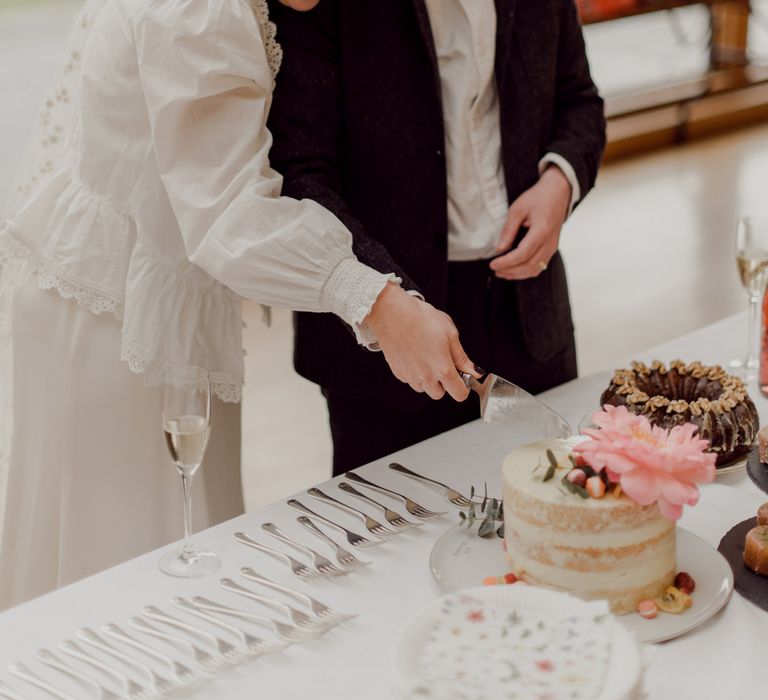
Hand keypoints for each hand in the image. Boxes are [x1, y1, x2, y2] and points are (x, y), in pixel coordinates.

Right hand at [364, 284, 478, 400]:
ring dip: (427, 379)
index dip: (464, 386)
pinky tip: (414, 355)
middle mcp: (425, 377)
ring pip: (423, 388)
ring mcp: (410, 376)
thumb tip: (473, 371)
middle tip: (442, 362)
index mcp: (442, 368)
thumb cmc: (420, 318)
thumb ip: (462, 357)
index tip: (462, 376)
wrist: (392, 313)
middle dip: (443, 383)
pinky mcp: (397, 372)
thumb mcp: (450, 333)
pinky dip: (414, 373)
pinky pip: (410, 380)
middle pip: (439, 394)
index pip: (459, 394)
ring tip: (426, 356)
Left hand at [489, 165, 571, 279]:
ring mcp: (553, 246)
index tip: (492, 264)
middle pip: (528, 265)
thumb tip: (499, 249)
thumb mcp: (517, 209)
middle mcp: (550, 242)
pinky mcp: (552, 248)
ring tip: (501, 272)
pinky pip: (540, 266)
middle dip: (509, 270)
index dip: (506, 262)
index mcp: (542, 231)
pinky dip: (526, 272)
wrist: (558, 192)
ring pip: (535, 269)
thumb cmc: (537, 198)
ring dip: (517, 274)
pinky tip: (514, 271)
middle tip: (494, 269)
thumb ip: (508, 230)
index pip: (522, 254)